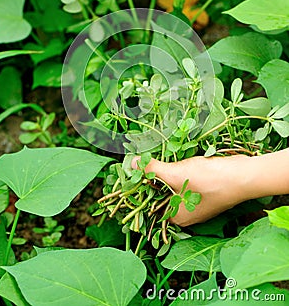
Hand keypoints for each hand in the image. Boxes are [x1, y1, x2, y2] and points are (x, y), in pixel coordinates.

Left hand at [133, 155, 254, 226]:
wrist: (244, 176)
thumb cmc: (210, 180)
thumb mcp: (176, 173)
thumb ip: (153, 169)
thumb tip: (132, 163)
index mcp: (177, 218)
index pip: (151, 203)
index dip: (141, 186)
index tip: (133, 170)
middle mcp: (186, 214)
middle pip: (162, 194)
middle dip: (154, 177)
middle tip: (145, 160)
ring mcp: (198, 204)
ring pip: (174, 187)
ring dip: (168, 173)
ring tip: (160, 158)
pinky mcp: (206, 192)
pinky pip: (186, 183)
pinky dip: (181, 172)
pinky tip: (180, 161)